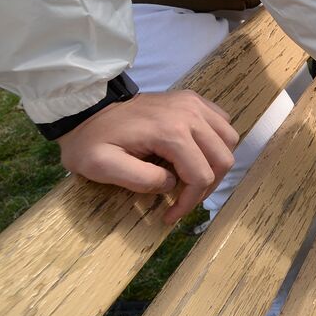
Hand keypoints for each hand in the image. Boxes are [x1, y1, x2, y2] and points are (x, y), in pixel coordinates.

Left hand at [56, 90, 238, 224]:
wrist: (87, 108)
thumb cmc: (91, 141)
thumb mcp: (102, 166)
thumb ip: (140, 180)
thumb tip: (171, 184)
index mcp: (171, 132)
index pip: (200, 175)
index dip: (189, 202)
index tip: (169, 216)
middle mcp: (190, 114)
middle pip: (222, 159)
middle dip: (206, 186)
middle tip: (183, 200)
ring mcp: (193, 103)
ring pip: (228, 139)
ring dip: (216, 163)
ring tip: (193, 177)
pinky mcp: (192, 99)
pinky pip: (221, 122)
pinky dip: (216, 141)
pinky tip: (197, 152)